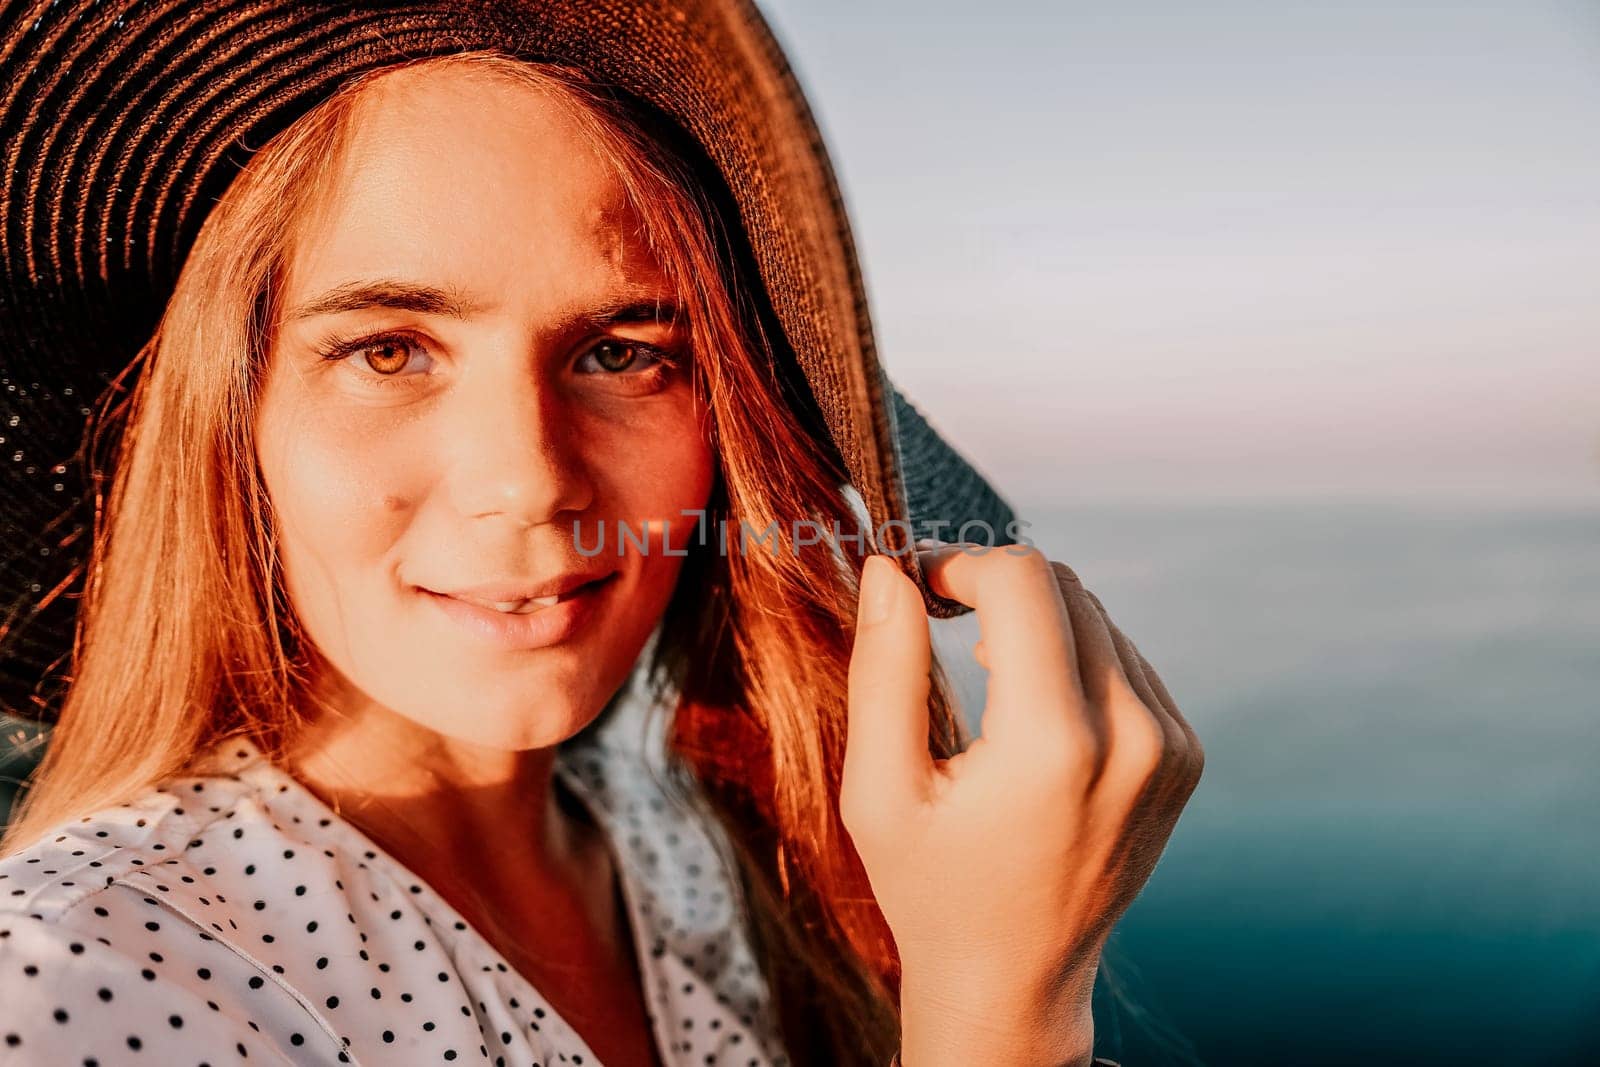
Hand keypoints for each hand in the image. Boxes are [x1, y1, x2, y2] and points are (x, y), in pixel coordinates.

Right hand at [841, 543, 1203, 1065]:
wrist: (1015, 979)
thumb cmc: (932, 890)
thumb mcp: (880, 790)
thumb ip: (884, 670)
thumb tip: (890, 569)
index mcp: (1054, 746)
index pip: (1023, 580)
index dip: (960, 563)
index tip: (919, 587)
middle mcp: (1132, 738)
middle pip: (1063, 585)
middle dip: (993, 585)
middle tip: (939, 619)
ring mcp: (1169, 747)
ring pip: (1097, 615)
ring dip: (1036, 622)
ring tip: (987, 682)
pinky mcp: (1184, 755)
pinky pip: (1126, 657)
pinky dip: (1074, 658)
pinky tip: (1034, 712)